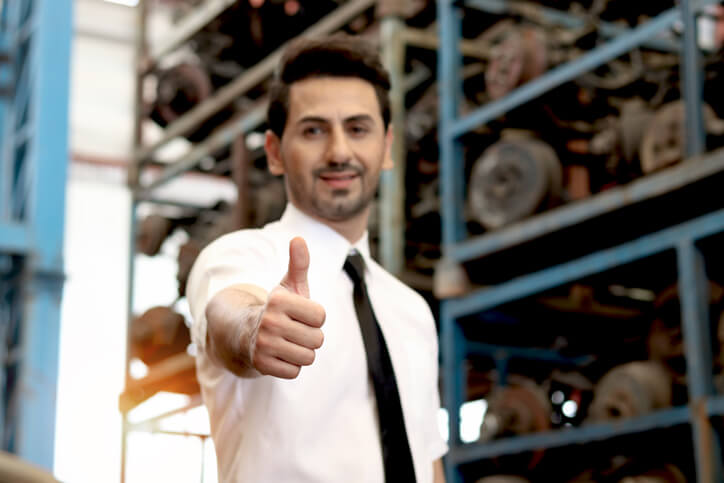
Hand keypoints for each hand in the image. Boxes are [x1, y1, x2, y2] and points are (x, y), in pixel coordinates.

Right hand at [252, 237, 325, 378]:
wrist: (244, 332)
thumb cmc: (277, 308)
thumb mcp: (289, 285)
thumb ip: (299, 263)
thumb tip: (299, 238)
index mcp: (278, 300)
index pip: (320, 316)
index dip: (315, 317)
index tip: (300, 314)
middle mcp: (268, 321)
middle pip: (318, 339)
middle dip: (310, 336)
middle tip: (294, 330)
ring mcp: (263, 344)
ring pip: (308, 357)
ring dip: (302, 352)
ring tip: (288, 342)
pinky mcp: (261, 365)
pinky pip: (295, 372)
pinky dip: (291, 366)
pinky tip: (280, 355)